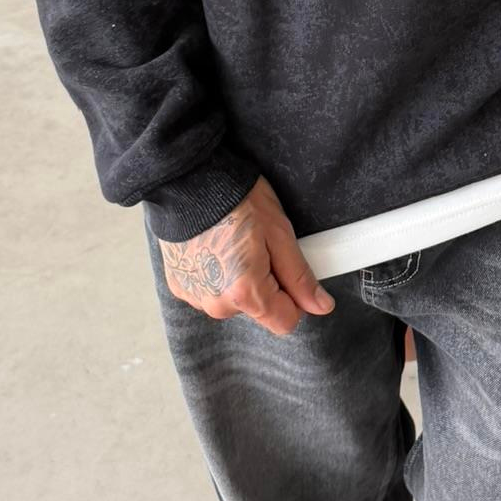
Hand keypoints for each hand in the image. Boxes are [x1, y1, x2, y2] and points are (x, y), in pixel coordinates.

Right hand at [159, 176, 333, 336]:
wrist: (188, 179)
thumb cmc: (236, 200)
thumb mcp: (279, 233)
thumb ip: (299, 276)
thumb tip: (320, 305)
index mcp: (245, 294)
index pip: (285, 321)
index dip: (294, 297)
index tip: (287, 268)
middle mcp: (216, 304)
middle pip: (258, 309)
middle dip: (265, 283)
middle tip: (258, 245)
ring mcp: (195, 296)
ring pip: (234, 299)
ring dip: (239, 278)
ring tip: (233, 240)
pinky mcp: (179, 285)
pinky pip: (211, 289)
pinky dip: (217, 273)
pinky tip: (213, 244)